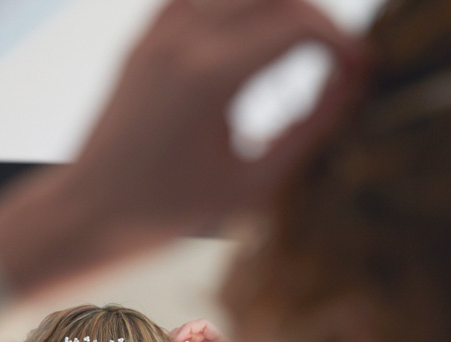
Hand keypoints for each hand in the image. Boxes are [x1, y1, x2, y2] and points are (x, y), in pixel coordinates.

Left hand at [0, 0, 366, 295]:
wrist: (88, 212)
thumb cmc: (165, 213)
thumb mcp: (252, 186)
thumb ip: (307, 131)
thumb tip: (350, 88)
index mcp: (210, 77)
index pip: (300, 26)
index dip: (344, 45)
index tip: (363, 72)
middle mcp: (182, 40)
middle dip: (319, 20)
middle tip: (339, 62)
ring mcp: (158, 32)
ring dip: (280, 7)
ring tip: (302, 48)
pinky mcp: (144, 36)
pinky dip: (238, 7)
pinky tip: (253, 38)